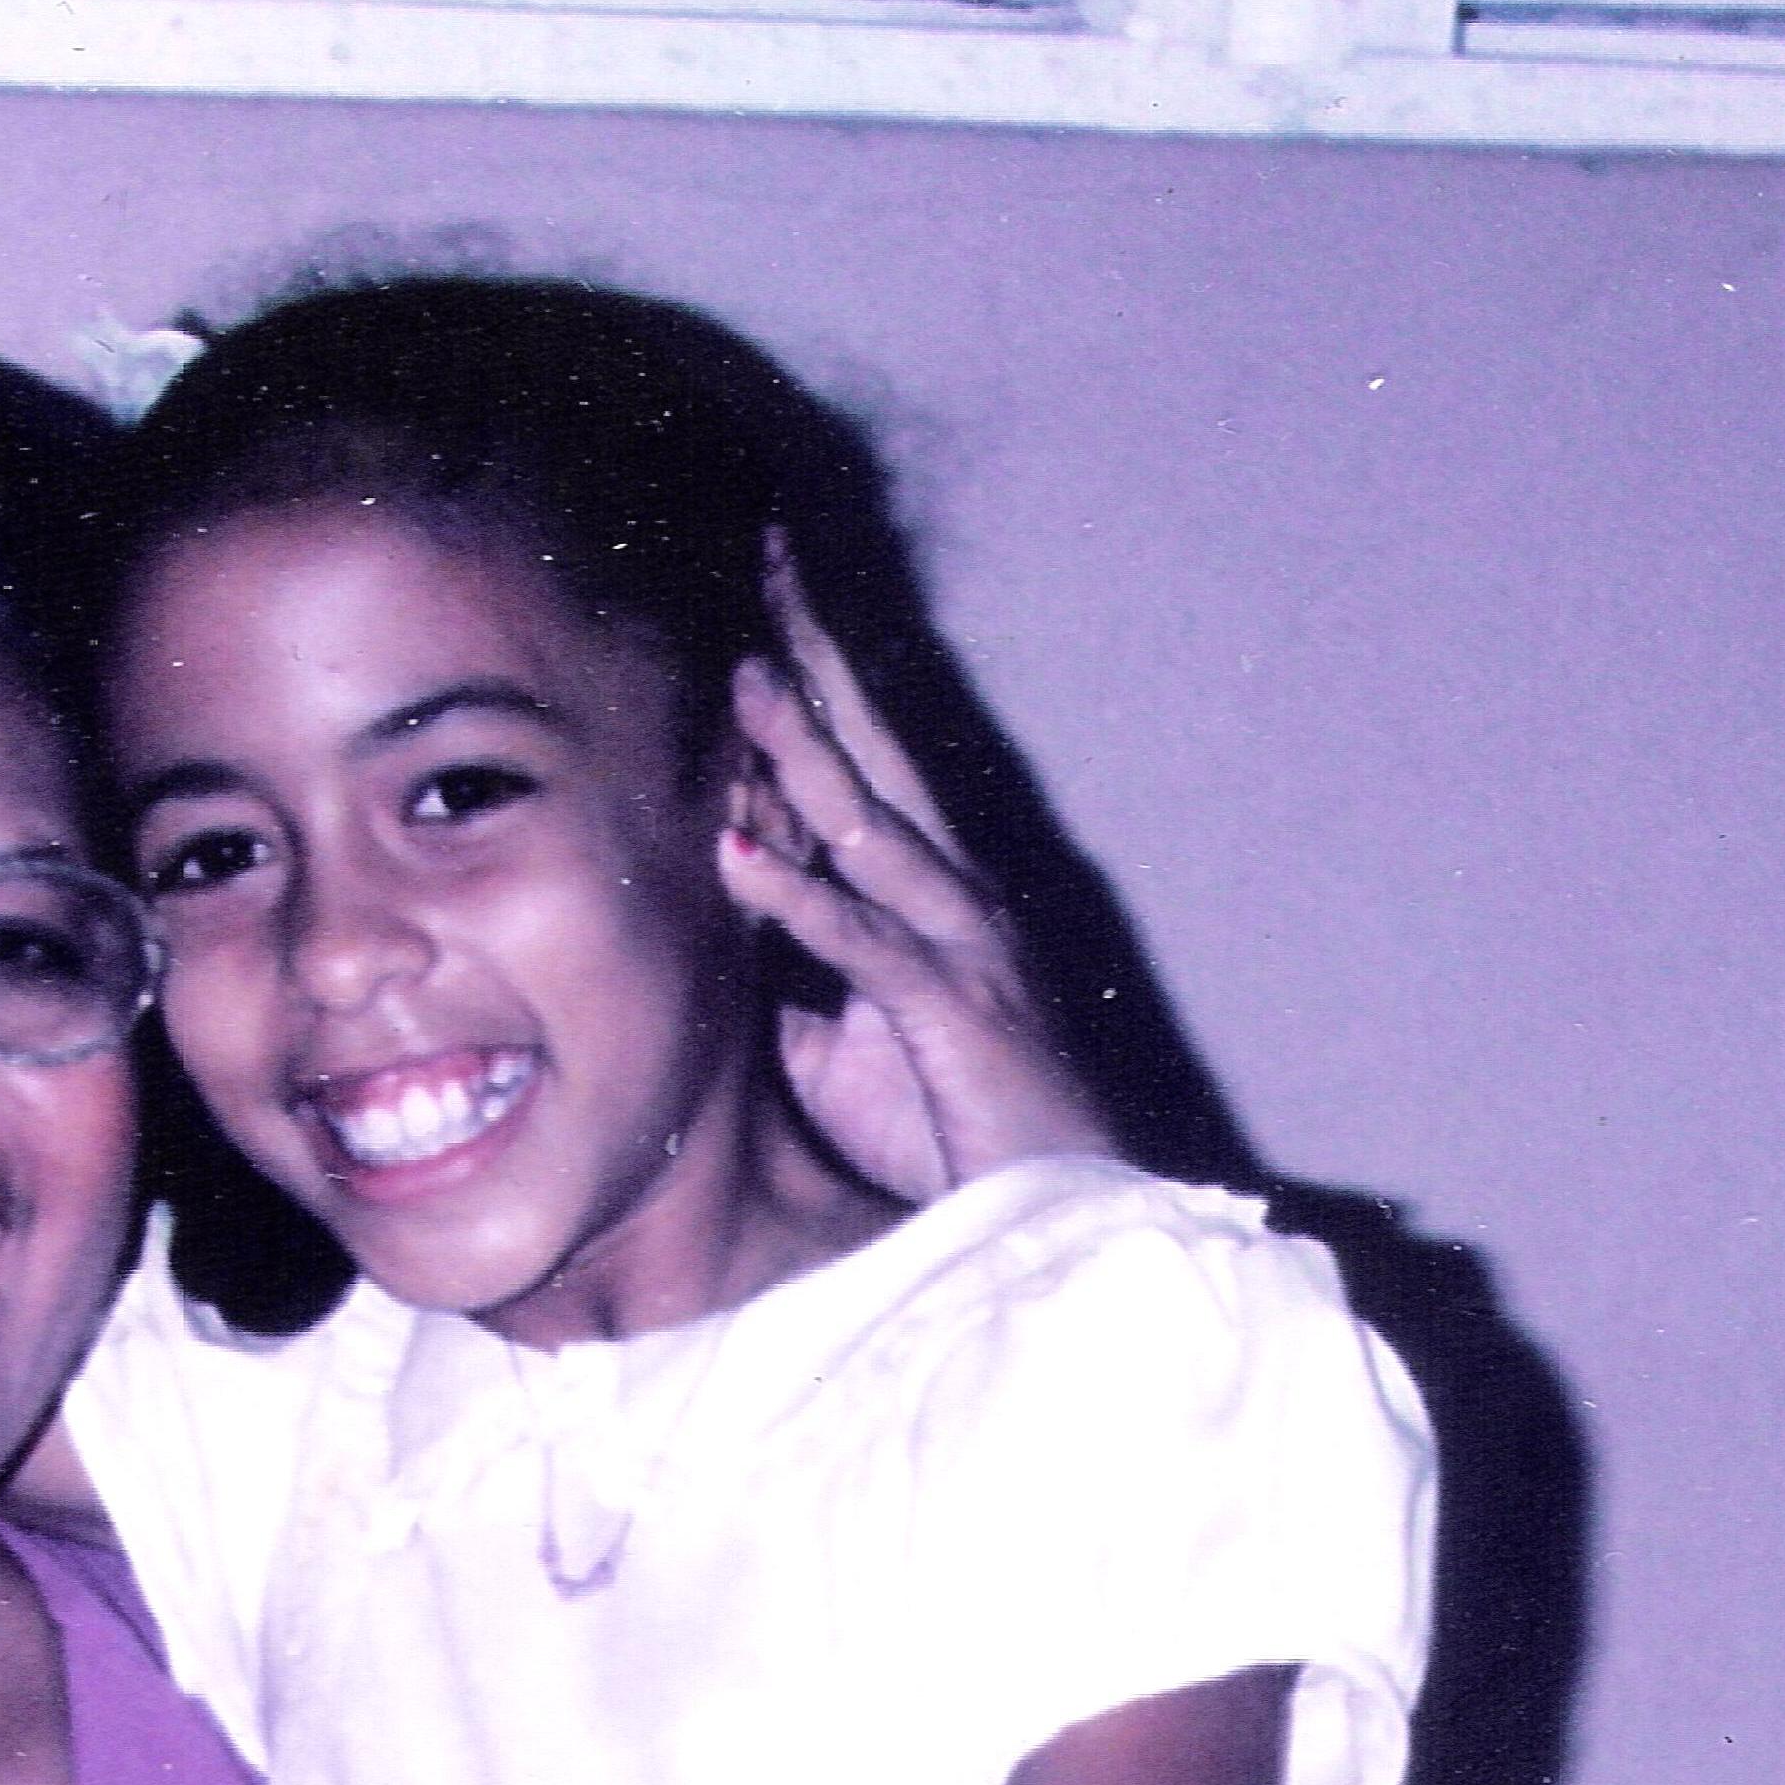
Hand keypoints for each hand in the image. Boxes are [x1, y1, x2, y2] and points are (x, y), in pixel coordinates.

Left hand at [727, 546, 1116, 1207]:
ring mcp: (960, 946)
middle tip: (770, 567)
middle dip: (821, 662)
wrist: (1049, 1217)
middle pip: (879, 756)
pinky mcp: (950, 1012)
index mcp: (932, 894)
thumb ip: (795, 979)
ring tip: (744, 684)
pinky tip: (736, 855)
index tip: (761, 604)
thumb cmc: (954, 1134)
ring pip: (872, 827)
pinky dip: (798, 898)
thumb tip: (735, 930)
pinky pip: (863, 942)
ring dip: (805, 755)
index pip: (865, 768)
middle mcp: (954, 896)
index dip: (816, 685)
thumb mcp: (844, 1049)